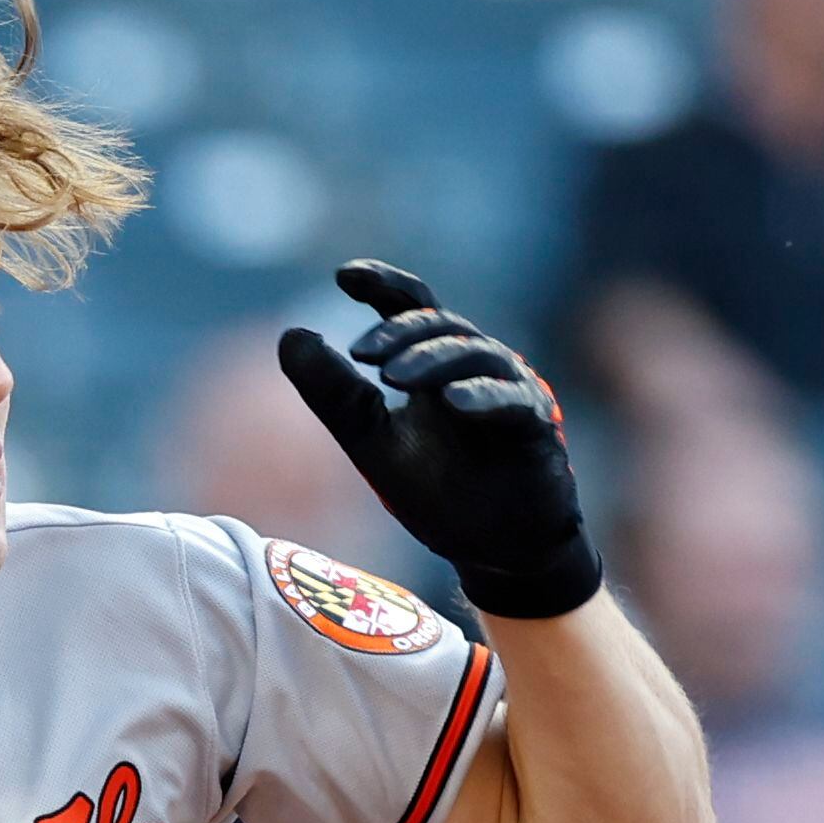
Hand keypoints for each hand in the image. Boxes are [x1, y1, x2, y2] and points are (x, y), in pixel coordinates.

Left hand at [278, 261, 600, 621]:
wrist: (490, 547)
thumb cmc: (437, 490)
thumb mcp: (370, 442)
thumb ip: (333, 394)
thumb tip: (289, 335)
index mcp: (432, 364)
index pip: (410, 307)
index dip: (382, 284)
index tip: (343, 275)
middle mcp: (472, 366)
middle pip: (439, 326)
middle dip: (398, 333)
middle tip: (359, 354)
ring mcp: (507, 390)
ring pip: (475, 353)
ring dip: (433, 360)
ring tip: (394, 377)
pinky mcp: (534, 424)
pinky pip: (511, 400)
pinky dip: (483, 396)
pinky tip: (453, 401)